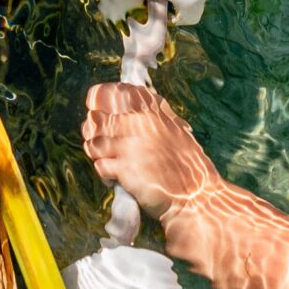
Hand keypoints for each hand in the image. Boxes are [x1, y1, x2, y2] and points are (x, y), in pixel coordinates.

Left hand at [83, 80, 224, 217]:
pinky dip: (104, 174)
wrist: (195, 196)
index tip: (98, 110)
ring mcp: (130, 144)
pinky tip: (116, 178)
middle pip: (95, 118)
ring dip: (97, 155)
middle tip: (102, 145)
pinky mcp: (124, 167)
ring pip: (92, 142)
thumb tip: (135, 107)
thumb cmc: (188, 168)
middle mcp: (140, 122)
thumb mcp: (177, 131)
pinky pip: (99, 165)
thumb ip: (156, 117)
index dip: (99, 99)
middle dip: (92, 132)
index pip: (116, 92)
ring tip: (109, 162)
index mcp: (153, 110)